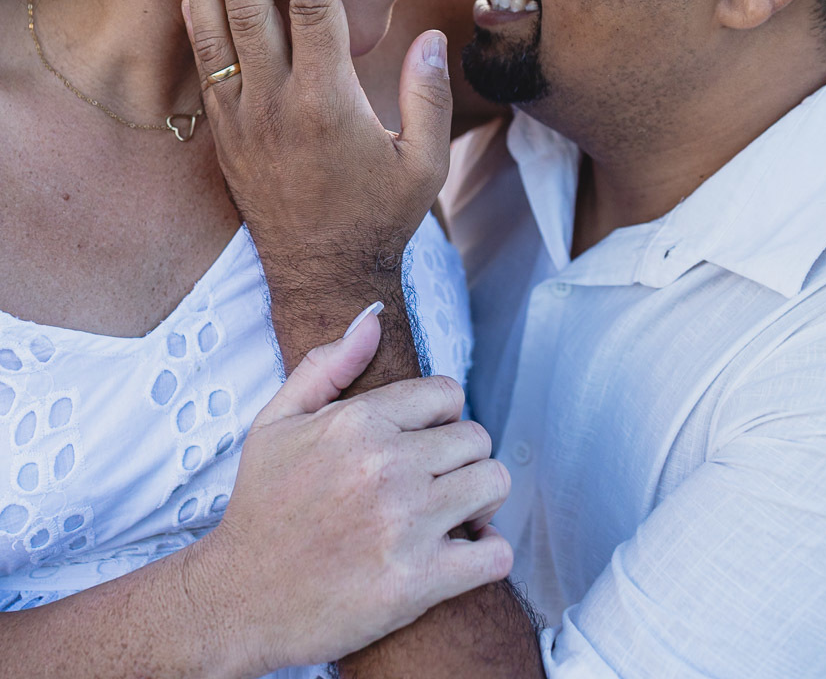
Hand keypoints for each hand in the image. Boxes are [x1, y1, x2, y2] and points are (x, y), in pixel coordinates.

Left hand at [180, 0, 451, 270]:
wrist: (322, 273)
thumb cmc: (379, 217)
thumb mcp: (424, 163)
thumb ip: (429, 97)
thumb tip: (434, 39)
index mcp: (330, 101)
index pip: (313, 7)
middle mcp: (279, 103)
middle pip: (253, 9)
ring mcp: (245, 119)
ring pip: (219, 35)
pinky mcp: (226, 136)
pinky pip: (205, 71)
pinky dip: (196, 28)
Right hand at [188, 310, 512, 674]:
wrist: (238, 599)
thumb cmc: (261, 507)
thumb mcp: (276, 422)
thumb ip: (326, 366)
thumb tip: (372, 321)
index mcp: (357, 423)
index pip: (447, 393)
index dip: (442, 415)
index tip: (424, 441)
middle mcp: (386, 467)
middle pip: (477, 437)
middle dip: (462, 457)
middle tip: (436, 481)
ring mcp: (404, 525)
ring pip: (493, 484)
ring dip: (480, 500)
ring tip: (453, 514)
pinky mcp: (416, 582)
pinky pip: (494, 554)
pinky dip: (488, 554)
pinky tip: (460, 555)